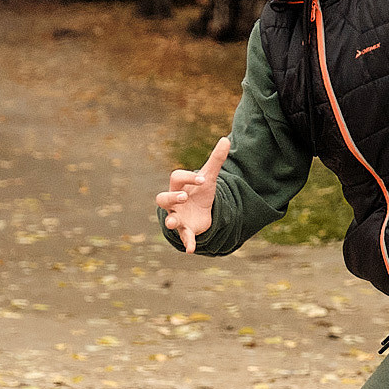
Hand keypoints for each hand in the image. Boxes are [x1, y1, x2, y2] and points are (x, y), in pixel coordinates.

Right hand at [157, 137, 230, 253]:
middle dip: (172, 197)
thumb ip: (216, 159)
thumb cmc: (200, 192)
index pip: (177, 177)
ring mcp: (177, 216)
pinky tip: (191, 249)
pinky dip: (187, 242)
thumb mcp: (209, 177)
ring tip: (172, 223)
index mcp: (178, 186)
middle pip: (162, 198)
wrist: (201, 211)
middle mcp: (174, 202)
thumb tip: (226, 139)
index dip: (188, 177)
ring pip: (168, 219)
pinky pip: (183, 236)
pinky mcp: (185, 230)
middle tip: (183, 196)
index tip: (202, 179)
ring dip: (170, 221)